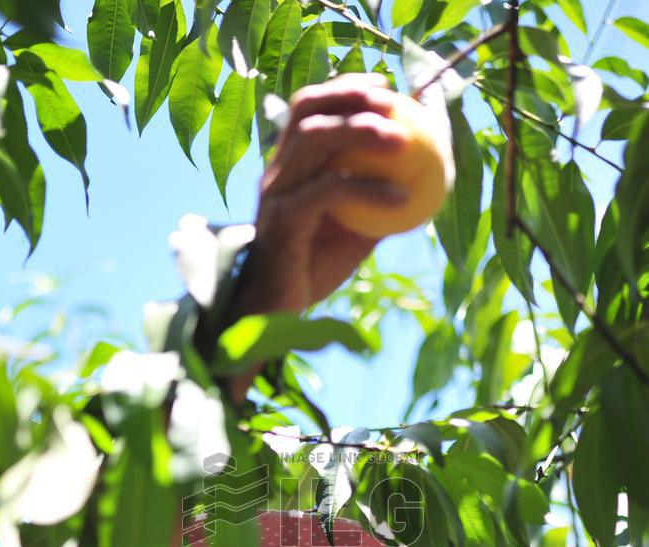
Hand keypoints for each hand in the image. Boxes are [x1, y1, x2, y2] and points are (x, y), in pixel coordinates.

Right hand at [231, 74, 409, 316]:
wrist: (274, 310)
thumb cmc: (312, 268)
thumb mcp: (354, 231)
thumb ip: (375, 201)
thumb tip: (423, 180)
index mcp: (289, 166)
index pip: (309, 108)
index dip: (344, 88)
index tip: (384, 85)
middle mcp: (277, 171)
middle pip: (308, 110)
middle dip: (351, 96)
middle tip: (395, 103)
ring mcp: (276, 193)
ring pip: (315, 140)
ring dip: (361, 131)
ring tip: (405, 141)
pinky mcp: (283, 219)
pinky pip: (329, 192)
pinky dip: (369, 188)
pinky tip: (403, 197)